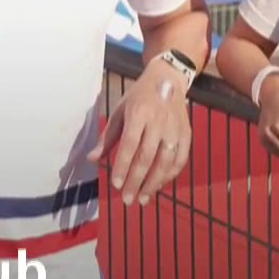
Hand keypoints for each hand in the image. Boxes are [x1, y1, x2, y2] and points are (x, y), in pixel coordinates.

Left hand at [89, 62, 191, 205]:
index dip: (123, 166)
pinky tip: (158, 186)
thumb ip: (108, 136)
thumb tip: (92, 159)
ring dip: (153, 184)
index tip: (116, 185)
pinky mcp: (186, 134)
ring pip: (165, 162)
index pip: (130, 145)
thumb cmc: (139, 96)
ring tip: (142, 199)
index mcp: (139, 113)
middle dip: (136, 181)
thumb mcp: (120, 110)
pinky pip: (180, 160)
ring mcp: (175, 129)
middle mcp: (158, 122)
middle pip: (147, 157)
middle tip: (127, 200)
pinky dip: (170, 176)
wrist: (168, 78)